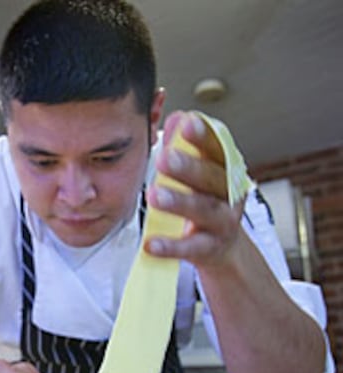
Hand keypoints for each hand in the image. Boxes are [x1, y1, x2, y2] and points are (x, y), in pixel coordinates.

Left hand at [145, 111, 244, 267]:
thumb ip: (185, 147)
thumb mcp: (198, 174)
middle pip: (210, 178)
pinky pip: (190, 247)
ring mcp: (222, 222)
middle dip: (188, 167)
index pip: (216, 149)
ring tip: (154, 195)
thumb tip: (176, 116)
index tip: (187, 122)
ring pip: (203, 210)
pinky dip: (171, 246)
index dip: (203, 135)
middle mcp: (228, 195)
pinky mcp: (209, 249)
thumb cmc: (206, 202)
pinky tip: (151, 243)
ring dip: (179, 202)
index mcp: (224, 171)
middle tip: (164, 158)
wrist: (224, 248)